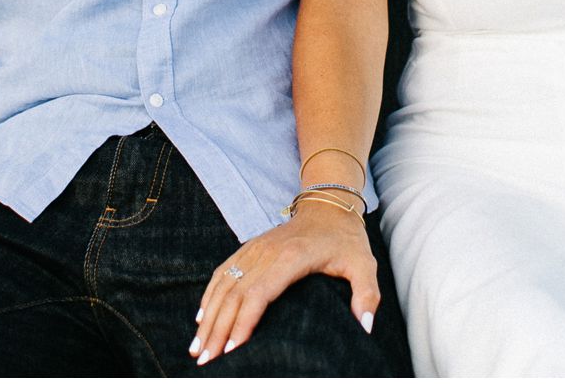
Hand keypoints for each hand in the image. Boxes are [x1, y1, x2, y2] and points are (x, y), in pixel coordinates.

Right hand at [190, 201, 378, 364]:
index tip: (231, 351)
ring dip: (209, 316)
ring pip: (224, 283)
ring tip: (197, 347)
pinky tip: (202, 316)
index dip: (243, 323)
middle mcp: (267, 251)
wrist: (330, 204)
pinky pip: (224, 270)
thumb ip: (367, 294)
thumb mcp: (365, 265)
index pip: (259, 294)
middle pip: (235, 293)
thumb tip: (363, 327)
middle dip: (218, 329)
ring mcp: (255, 247)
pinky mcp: (250, 247)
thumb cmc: (346, 240)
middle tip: (206, 362)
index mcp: (291, 257)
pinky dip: (210, 294)